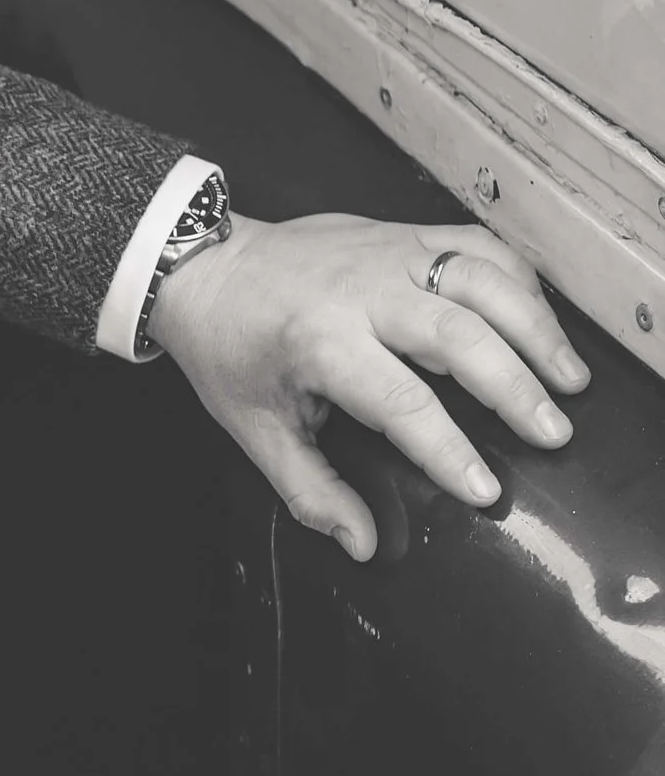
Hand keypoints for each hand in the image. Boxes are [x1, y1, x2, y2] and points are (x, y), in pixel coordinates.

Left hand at [146, 212, 589, 561]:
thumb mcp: (255, 429)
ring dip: (536, 329)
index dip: (448, 451)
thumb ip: (310, 490)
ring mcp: (388, 253)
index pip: (402, 403)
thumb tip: (361, 543)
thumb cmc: (230, 351)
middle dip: (516, 388)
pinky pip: (476, 245)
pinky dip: (519, 280)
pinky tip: (541, 321)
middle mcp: (362, 292)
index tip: (485, 490)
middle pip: (460, 336)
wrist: (204, 267)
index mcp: (320, 344)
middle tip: (554, 434)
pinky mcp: (403, 232)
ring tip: (570, 380)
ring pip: (482, 280)